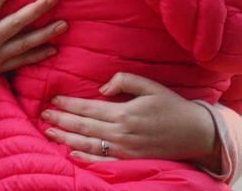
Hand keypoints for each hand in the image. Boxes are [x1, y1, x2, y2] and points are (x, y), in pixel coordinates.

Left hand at [41, 72, 217, 164]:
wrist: (197, 134)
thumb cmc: (173, 106)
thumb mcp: (150, 86)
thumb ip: (124, 80)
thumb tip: (102, 87)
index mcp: (124, 112)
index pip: (88, 108)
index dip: (68, 104)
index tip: (52, 100)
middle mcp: (121, 132)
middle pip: (83, 126)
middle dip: (61, 121)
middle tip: (43, 116)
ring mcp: (125, 149)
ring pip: (88, 144)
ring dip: (66, 139)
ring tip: (49, 133)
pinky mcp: (131, 161)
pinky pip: (103, 161)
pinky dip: (86, 158)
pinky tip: (71, 154)